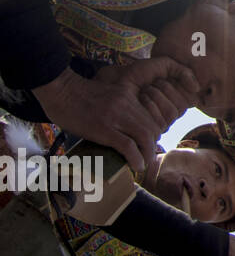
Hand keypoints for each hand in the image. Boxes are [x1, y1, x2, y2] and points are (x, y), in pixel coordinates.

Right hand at [32, 57, 198, 172]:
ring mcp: (116, 116)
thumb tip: (122, 127)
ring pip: (144, 137)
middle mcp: (127, 105)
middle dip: (153, 145)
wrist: (59, 89)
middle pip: (152, 128)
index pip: (151, 117)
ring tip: (144, 165)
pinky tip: (137, 166)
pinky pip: (127, 145)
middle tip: (148, 157)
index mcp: (129, 96)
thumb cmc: (76, 93)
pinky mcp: (103, 128)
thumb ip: (118, 105)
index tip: (150, 144)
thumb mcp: (106, 93)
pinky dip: (136, 158)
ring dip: (148, 154)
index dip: (154, 133)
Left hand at [96, 59, 197, 131]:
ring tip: (142, 92)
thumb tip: (197, 88)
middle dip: (164, 91)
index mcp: (178, 98)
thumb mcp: (162, 66)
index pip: (190, 98)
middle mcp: (171, 112)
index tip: (159, 79)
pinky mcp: (148, 131)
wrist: (114, 83)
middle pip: (181, 107)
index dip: (176, 86)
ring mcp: (161, 123)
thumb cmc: (136, 75)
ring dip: (155, 98)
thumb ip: (182, 71)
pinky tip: (138, 101)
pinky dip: (148, 107)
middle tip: (149, 85)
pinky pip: (159, 122)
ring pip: (171, 114)